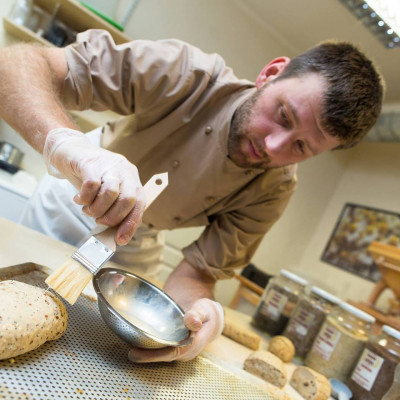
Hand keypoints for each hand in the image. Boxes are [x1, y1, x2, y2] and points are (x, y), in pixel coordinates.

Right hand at [43, 128, 144, 244]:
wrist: (71, 151)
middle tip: (99, 220)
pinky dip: (85, 199)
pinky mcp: (91, 163)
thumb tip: (119, 235)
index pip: (140, 204)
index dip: (131, 224)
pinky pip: (91, 186)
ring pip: (110, 194)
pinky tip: (79, 199)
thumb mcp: (107, 192)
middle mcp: (125, 170)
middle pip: (128, 200)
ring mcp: (109, 164)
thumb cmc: (91, 176)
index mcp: (133, 179)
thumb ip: (115, 209)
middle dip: (112, 218)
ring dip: (97, 209)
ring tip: (87, 210)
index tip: (120, 239)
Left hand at [128, 298, 223, 362]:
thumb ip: (197, 314)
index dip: (155, 355)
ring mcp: (180, 350)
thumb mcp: (204, 308)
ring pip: (162, 354)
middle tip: (131, 353)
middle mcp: (186, 351)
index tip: (139, 353)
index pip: (172, 353)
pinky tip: (137, 341)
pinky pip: (161, 349)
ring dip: (147, 352)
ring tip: (130, 347)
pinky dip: (150, 346)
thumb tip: (192, 323)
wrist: (210, 316)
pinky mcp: (175, 346)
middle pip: (164, 356)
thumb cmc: (207, 311)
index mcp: (194, 344)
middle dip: (147, 356)